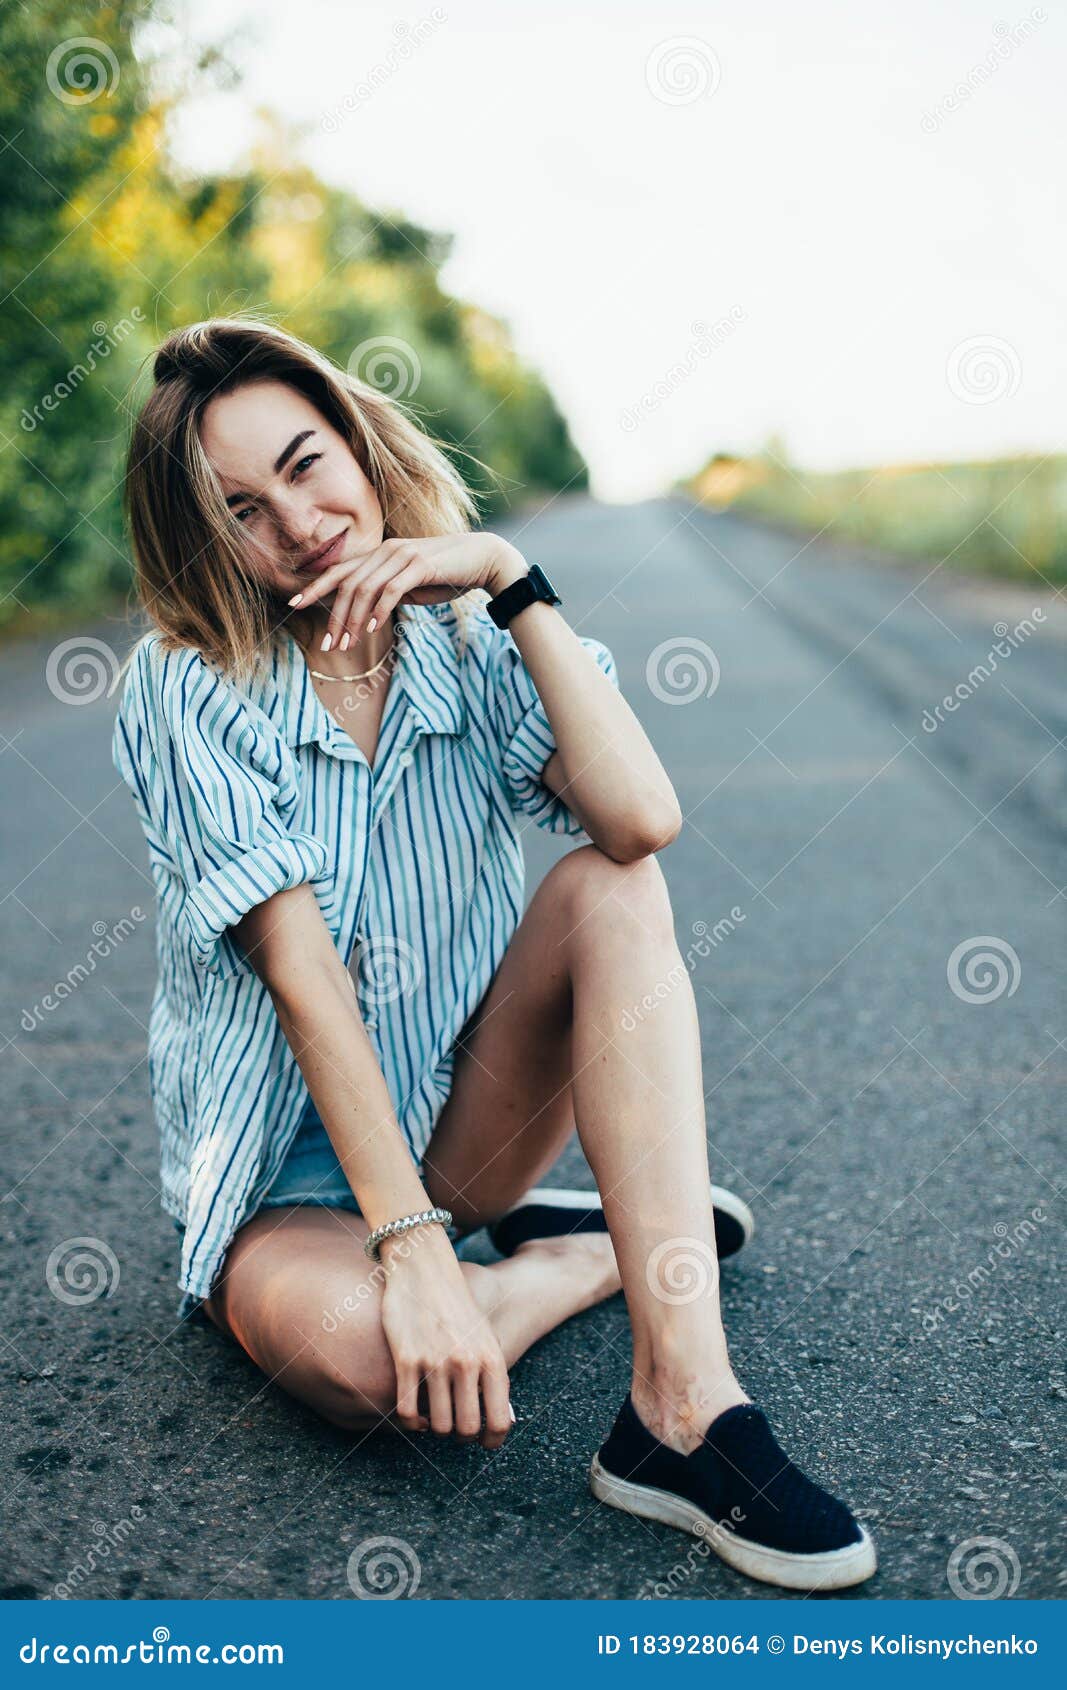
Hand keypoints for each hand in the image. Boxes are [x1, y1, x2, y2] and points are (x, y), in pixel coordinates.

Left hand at [288, 532, 526, 651]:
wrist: (482, 559)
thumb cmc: (447, 574)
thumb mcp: (411, 585)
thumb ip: (388, 592)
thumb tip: (369, 612)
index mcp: (379, 553)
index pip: (339, 571)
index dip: (314, 587)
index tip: (294, 605)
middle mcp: (385, 550)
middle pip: (347, 584)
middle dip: (333, 617)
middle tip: (327, 645)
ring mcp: (401, 556)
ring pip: (365, 589)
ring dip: (353, 620)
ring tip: (348, 645)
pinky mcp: (418, 565)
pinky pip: (390, 590)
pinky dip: (379, 610)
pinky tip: (373, 628)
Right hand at [378, 1227, 512, 1447]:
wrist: (425, 1269)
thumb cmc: (456, 1307)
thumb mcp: (484, 1337)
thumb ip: (490, 1375)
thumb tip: (498, 1420)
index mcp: (492, 1359)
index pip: (500, 1421)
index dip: (492, 1441)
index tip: (483, 1444)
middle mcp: (466, 1363)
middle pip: (466, 1430)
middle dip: (460, 1436)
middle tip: (454, 1427)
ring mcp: (436, 1362)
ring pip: (438, 1426)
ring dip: (435, 1429)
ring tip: (434, 1417)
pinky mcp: (407, 1358)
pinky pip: (408, 1411)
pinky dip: (411, 1422)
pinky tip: (414, 1414)